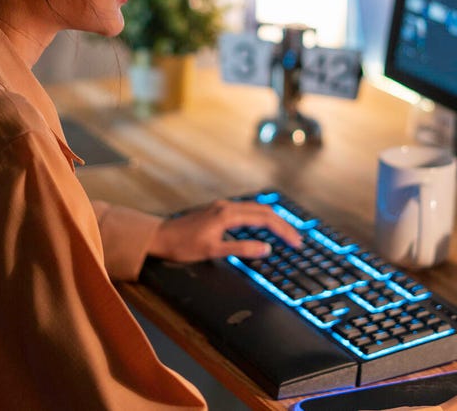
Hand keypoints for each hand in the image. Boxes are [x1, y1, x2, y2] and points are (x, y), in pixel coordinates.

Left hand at [148, 199, 302, 262]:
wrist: (159, 237)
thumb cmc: (182, 245)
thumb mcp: (213, 251)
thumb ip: (241, 249)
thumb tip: (266, 249)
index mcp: (228, 214)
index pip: (264, 219)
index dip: (283, 231)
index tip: (295, 243)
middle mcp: (227, 206)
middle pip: (264, 211)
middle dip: (283, 225)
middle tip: (296, 240)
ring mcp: (222, 207)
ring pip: (255, 209)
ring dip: (272, 221)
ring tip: (285, 235)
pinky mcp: (218, 211)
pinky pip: (246, 212)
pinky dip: (260, 219)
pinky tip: (263, 229)